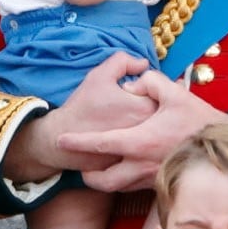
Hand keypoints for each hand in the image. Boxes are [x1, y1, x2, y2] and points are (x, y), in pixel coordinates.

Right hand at [3, 53, 156, 182]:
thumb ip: (124, 62)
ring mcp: (144, 151)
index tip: (139, 91)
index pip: (165, 93)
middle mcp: (149, 132)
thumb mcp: (100, 75)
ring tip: (136, 121)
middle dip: (157, 108)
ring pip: (159, 134)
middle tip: (141, 105)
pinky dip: (145, 143)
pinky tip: (133, 137)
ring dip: (154, 126)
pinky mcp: (135, 166)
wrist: (61, 138)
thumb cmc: (82, 106)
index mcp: (144, 108)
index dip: (153, 90)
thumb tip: (143, 63)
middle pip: (166, 115)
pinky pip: (149, 151)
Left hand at [58, 69, 227, 190]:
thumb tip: (134, 83)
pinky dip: (124, 180)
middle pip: (102, 181)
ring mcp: (151, 178)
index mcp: (140, 141)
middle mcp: (141, 165)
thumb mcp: (175, 92)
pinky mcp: (161, 184)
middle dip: (87, 175)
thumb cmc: (198, 120)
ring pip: (117, 188)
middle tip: (83, 166)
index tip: (61, 140)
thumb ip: (149, 81)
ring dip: (105, 179)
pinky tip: (128, 167)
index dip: (78, 142)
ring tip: (101, 168)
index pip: (100, 144)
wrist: (223, 147)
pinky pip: (134, 187)